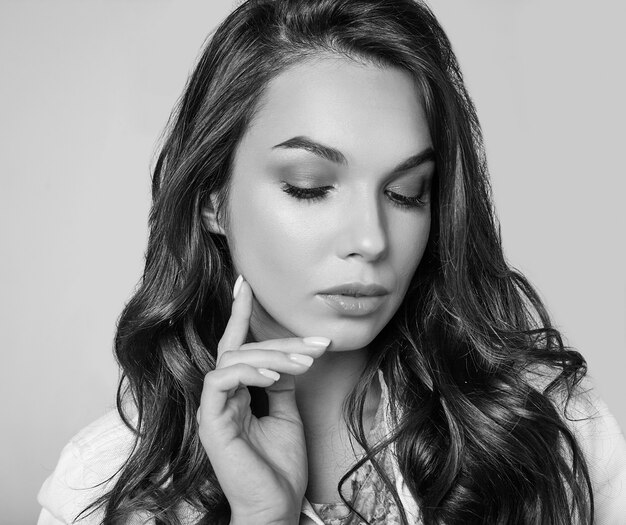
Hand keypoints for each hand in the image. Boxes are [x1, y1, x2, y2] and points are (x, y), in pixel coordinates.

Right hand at [197, 275, 330, 524]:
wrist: (276, 505)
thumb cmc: (280, 465)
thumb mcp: (288, 414)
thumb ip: (282, 383)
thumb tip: (288, 357)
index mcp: (237, 393)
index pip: (236, 345)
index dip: (239, 312)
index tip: (245, 282)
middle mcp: (222, 395)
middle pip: (242, 348)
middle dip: (282, 341)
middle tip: (318, 345)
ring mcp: (214, 408)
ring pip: (234, 358)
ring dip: (274, 355)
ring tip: (307, 363)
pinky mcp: (210, 420)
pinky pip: (222, 380)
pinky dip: (251, 372)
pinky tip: (277, 377)